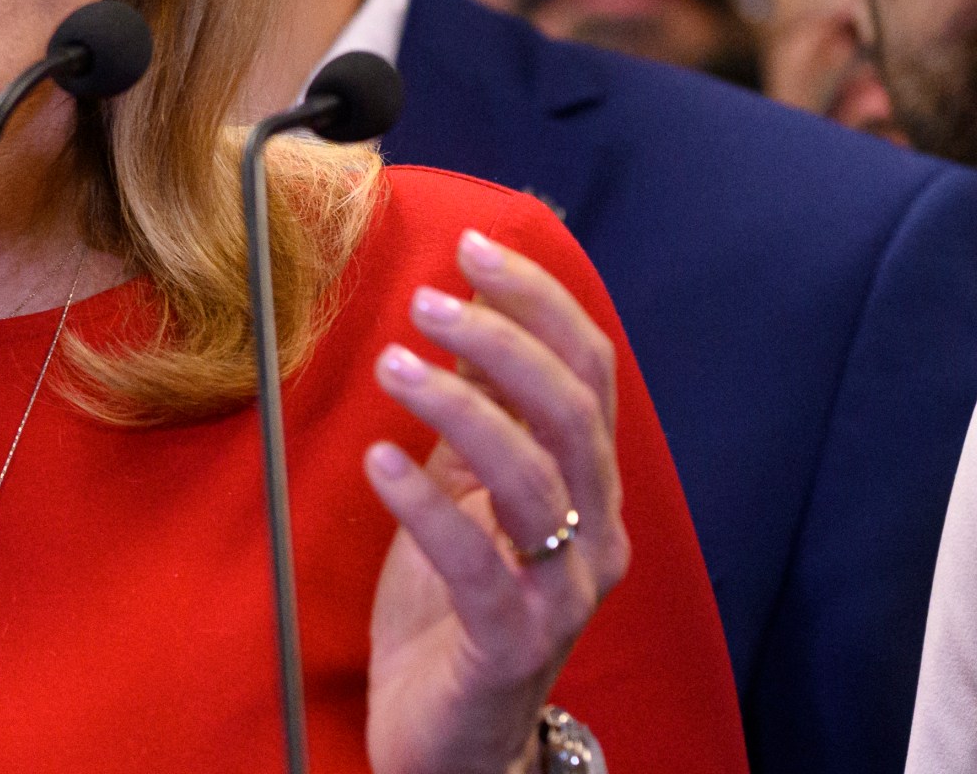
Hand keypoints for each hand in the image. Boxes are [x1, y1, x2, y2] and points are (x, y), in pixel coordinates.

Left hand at [363, 230, 629, 773]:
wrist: (452, 736)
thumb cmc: (454, 607)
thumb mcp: (466, 495)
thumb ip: (478, 420)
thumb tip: (461, 318)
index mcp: (590, 487)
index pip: (588, 372)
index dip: (537, 303)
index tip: (474, 250)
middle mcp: (595, 535)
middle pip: (570, 412)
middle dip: (502, 341)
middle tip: (428, 301)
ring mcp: (562, 593)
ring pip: (534, 477)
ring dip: (461, 408)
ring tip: (392, 363)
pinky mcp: (512, 643)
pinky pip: (476, 563)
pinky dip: (426, 504)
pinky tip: (380, 461)